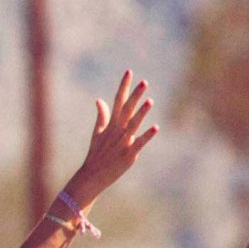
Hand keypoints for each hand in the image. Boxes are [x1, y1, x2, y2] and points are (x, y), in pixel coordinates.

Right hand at [64, 68, 157, 205]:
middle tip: (144, 82)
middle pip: (127, 109)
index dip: (124, 86)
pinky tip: (156, 128)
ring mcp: (123, 142)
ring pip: (133, 124)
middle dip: (135, 95)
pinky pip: (139, 143)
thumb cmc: (96, 154)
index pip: (118, 100)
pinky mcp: (128, 155)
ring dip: (141, 113)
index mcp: (111, 124)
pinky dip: (147, 136)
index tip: (129, 72)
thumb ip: (101, 116)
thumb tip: (99, 99)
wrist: (92, 175)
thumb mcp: (97, 133)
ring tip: (150, 101)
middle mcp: (117, 130)